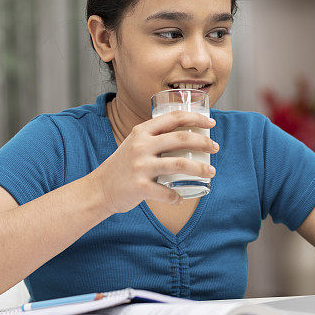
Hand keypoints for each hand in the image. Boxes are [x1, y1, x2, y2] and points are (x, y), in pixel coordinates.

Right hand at [91, 111, 217, 215]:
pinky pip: (167, 193)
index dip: (196, 117)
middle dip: (204, 142)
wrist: (99, 189)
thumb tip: (186, 136)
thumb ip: (154, 137)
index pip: (174, 117)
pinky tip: (180, 198)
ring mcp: (140, 166)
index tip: (211, 122)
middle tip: (215, 148)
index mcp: (141, 131)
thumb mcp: (134, 143)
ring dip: (200, 169)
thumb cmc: (123, 166)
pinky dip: (177, 197)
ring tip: (211, 173)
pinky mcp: (140, 187)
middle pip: (181, 138)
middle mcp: (141, 145)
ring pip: (180, 164)